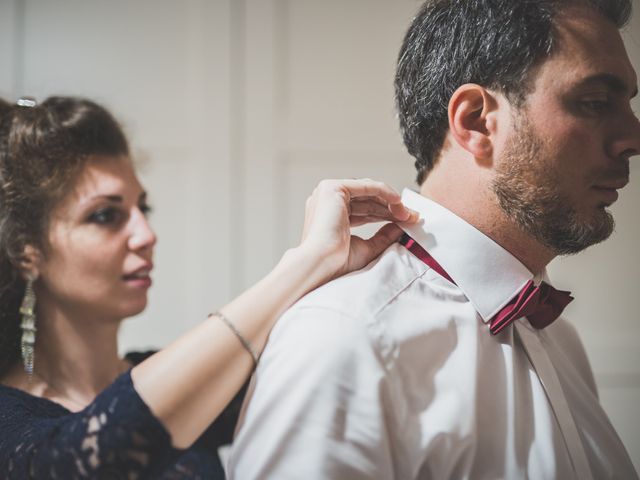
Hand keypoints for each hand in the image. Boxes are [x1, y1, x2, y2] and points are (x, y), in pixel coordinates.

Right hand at [299, 179, 418, 282]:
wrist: (321, 263)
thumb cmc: (336, 262)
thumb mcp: (367, 247)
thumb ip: (383, 235)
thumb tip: (401, 225)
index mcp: (330, 215)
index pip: (363, 210)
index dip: (385, 214)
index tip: (406, 221)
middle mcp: (327, 202)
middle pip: (367, 200)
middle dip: (391, 208)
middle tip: (412, 217)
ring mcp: (328, 193)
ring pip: (368, 191)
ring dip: (390, 202)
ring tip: (408, 214)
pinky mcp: (333, 188)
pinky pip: (366, 186)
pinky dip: (385, 192)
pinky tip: (399, 202)